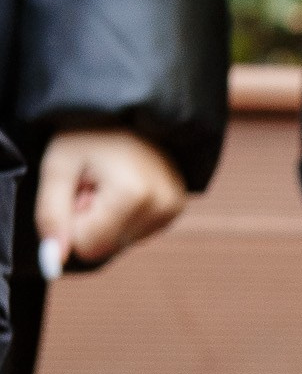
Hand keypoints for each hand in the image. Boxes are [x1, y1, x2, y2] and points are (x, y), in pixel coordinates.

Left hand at [34, 128, 186, 268]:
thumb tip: (54, 263)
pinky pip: (136, 233)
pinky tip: (125, 184)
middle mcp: (162, 206)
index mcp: (134, 195)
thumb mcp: (57, 168)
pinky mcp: (177, 210)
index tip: (80, 186)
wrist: (126, 111)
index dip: (74, 218)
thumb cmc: (86, 133)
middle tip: (94, 181)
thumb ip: (52, 216)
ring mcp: (174, 209)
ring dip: (107, 216)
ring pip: (120, 242)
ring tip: (109, 179)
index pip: (88, 246)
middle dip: (91, 219)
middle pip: (105, 246)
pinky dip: (124, 215)